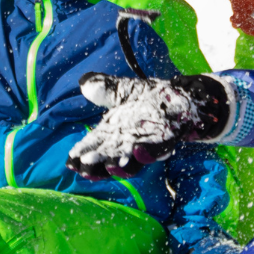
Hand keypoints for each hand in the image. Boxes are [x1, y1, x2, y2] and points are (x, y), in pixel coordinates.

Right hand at [69, 74, 232, 178]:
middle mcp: (130, 141)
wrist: (184, 95)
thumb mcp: (126, 91)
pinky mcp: (168, 138)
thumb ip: (106, 89)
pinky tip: (139, 152)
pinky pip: (158, 149)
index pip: (96, 144)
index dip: (82, 154)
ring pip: (133, 161)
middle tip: (84, 170)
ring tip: (111, 166)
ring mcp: (149, 142)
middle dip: (98, 166)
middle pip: (110, 158)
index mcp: (117, 131)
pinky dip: (149, 153)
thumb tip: (84, 83)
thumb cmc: (152, 98)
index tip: (70, 161)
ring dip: (122, 166)